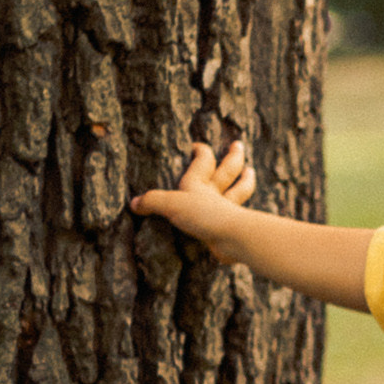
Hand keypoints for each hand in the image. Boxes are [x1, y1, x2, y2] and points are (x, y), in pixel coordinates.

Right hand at [131, 139, 255, 262]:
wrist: (230, 239)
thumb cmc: (203, 215)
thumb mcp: (171, 205)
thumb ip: (152, 202)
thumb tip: (134, 203)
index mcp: (199, 184)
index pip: (202, 160)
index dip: (200, 151)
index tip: (196, 145)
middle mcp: (215, 194)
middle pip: (227, 171)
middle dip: (232, 156)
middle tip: (238, 144)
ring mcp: (226, 210)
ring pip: (238, 191)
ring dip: (245, 181)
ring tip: (250, 171)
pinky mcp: (231, 228)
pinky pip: (237, 213)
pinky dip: (241, 209)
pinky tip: (242, 210)